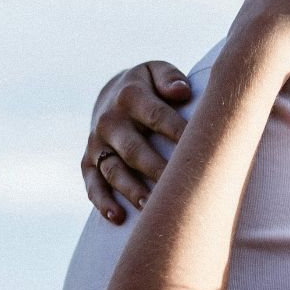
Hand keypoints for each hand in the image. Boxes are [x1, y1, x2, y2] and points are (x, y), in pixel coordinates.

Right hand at [83, 61, 193, 223]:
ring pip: (113, 170)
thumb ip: (169, 78)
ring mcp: (97, 144)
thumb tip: (181, 92)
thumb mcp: (156, 71)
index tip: (201, 150)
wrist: (111, 94)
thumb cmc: (148, 87)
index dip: (179, 132)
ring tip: (150, 207)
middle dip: (156, 169)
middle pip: (134, 149)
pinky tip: (117, 218)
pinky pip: (93, 184)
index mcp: (130, 96)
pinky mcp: (88, 162)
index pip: (158, 116)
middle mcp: (110, 121)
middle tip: (179, 187)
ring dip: (131, 190)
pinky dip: (102, 202)